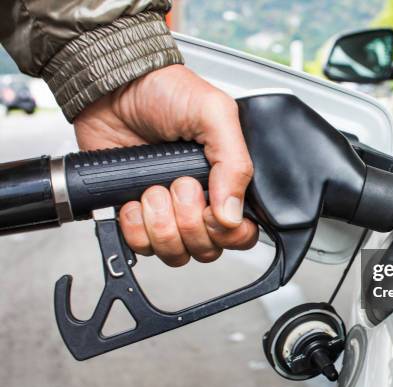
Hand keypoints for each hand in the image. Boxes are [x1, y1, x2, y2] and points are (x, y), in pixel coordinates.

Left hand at [73, 65, 257, 265]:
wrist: (113, 88)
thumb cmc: (165, 92)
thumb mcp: (214, 114)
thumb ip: (234, 163)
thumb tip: (233, 215)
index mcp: (226, 181)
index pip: (241, 233)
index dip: (229, 234)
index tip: (212, 212)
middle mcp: (200, 202)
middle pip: (207, 249)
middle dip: (189, 221)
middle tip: (180, 185)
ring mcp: (168, 212)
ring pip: (174, 252)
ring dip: (161, 224)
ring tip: (154, 190)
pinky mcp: (136, 215)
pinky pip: (140, 246)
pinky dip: (135, 226)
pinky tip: (134, 199)